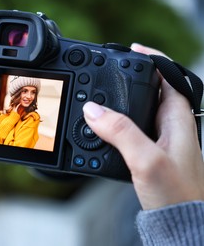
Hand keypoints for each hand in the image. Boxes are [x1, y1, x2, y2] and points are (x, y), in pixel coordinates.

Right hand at [83, 43, 203, 209]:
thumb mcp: (146, 160)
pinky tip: (101, 128)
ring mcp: (159, 139)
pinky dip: (114, 123)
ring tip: (97, 96)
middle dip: (129, 78)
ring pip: (137, 109)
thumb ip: (121, 132)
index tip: (131, 49)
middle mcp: (170, 125)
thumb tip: (93, 109)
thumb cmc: (176, 194)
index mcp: (177, 119)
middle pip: (150, 90)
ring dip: (118, 101)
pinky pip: (129, 129)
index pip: (168, 76)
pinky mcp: (148, 152)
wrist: (178, 222)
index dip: (152, 58)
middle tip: (106, 72)